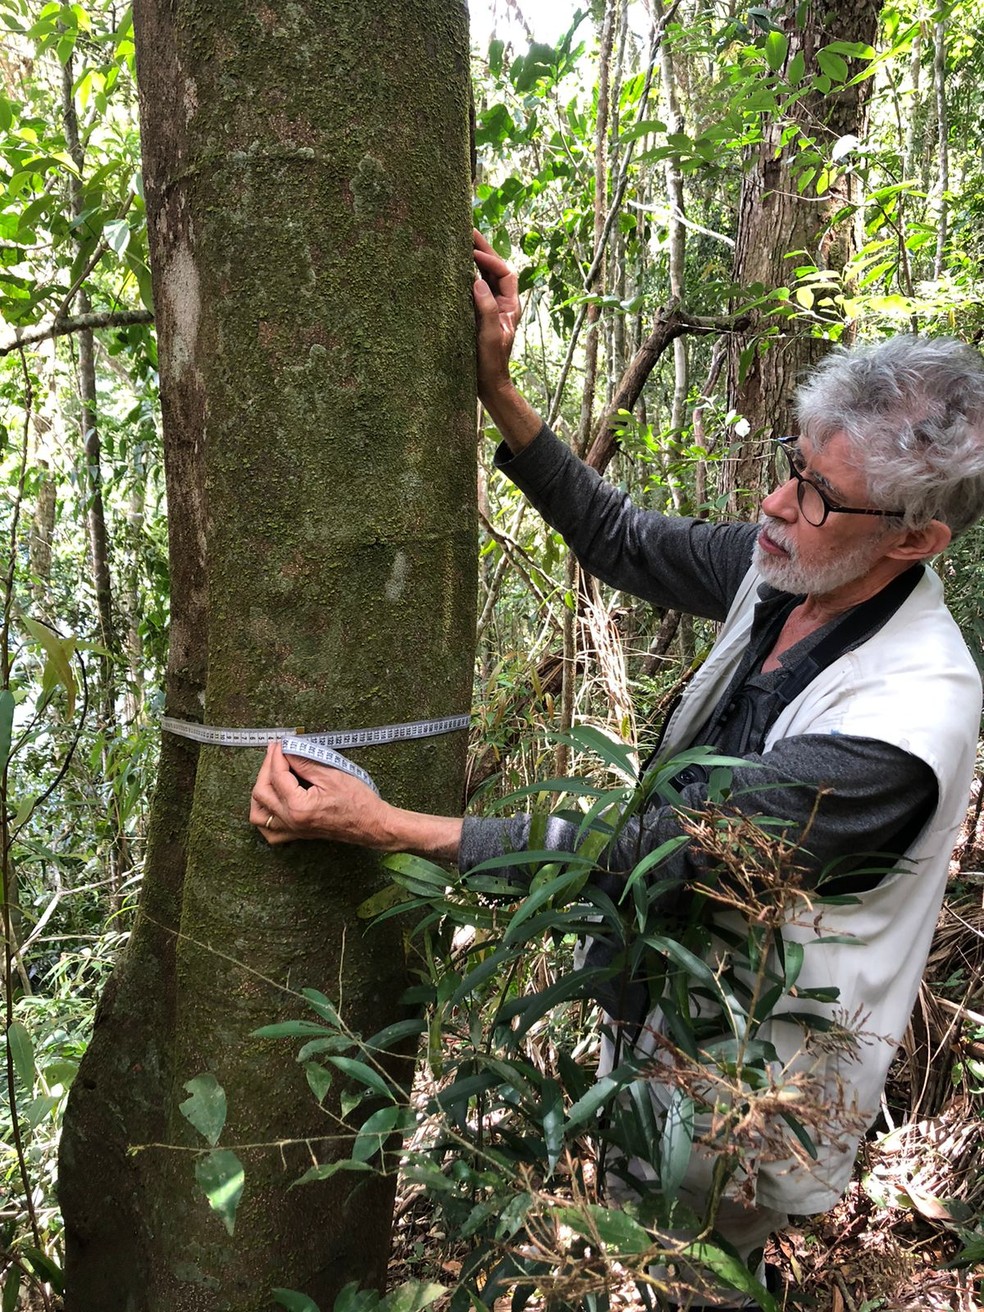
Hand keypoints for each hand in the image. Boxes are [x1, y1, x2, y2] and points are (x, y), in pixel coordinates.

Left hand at [249, 741, 387, 847]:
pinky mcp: (297, 834)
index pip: (277, 776)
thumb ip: (305, 761)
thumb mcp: (332, 775)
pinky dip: (265, 815)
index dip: (276, 756)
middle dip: (266, 768)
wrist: (372, 824)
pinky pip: (269, 831)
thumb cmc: (358, 801)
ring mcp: (292, 830)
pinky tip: (272, 802)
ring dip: (260, 792)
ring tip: (270, 775)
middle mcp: (291, 821)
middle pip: (262, 792)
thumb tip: (287, 748)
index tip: (281, 743)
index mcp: (298, 807)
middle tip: (276, 752)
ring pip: (259, 814)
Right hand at [472, 229, 519, 406]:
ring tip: (459, 241)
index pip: (504, 273)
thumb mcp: (489, 336)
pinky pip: (473, 290)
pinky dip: (465, 276)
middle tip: (468, 230)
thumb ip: (486, 308)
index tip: (473, 253)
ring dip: (474, 260)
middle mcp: (501, 304)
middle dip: (483, 250)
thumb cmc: (491, 364)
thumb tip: (476, 281)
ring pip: (484, 277)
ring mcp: (489, 309)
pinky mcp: (476, 315)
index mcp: (509, 306)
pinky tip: (453, 268)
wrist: (488, 384)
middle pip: (494, 269)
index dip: (490, 260)